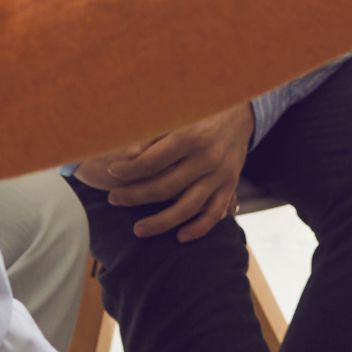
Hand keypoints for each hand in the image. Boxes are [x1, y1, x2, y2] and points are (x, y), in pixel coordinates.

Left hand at [101, 104, 255, 241]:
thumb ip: (153, 136)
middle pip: (166, 187)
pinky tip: (180, 237)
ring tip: (138, 229)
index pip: (153, 161)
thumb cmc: (200, 114)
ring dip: (161, 222)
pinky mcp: (229, 186)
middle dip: (135, 196)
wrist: (239, 115)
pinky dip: (198, 229)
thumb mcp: (177, 116)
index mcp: (191, 137)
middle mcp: (207, 158)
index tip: (111, 172)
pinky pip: (213, 213)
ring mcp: (220, 175)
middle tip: (113, 199)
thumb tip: (126, 156)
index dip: (129, 170)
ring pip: (188, 207)